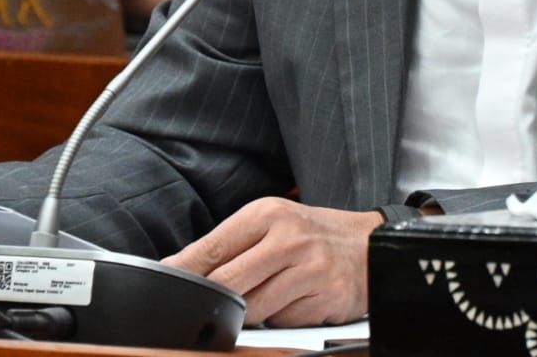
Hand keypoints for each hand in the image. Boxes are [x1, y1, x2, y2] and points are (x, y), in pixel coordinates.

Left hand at [163, 198, 382, 325]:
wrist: (373, 246)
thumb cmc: (314, 236)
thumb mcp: (273, 225)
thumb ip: (230, 245)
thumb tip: (178, 269)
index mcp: (268, 214)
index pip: (211, 248)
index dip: (182, 272)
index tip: (163, 284)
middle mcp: (288, 238)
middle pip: (226, 284)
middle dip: (214, 299)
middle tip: (209, 303)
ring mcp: (309, 268)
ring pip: (251, 309)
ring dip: (250, 312)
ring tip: (269, 293)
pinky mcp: (324, 296)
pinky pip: (281, 322)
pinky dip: (279, 319)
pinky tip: (294, 302)